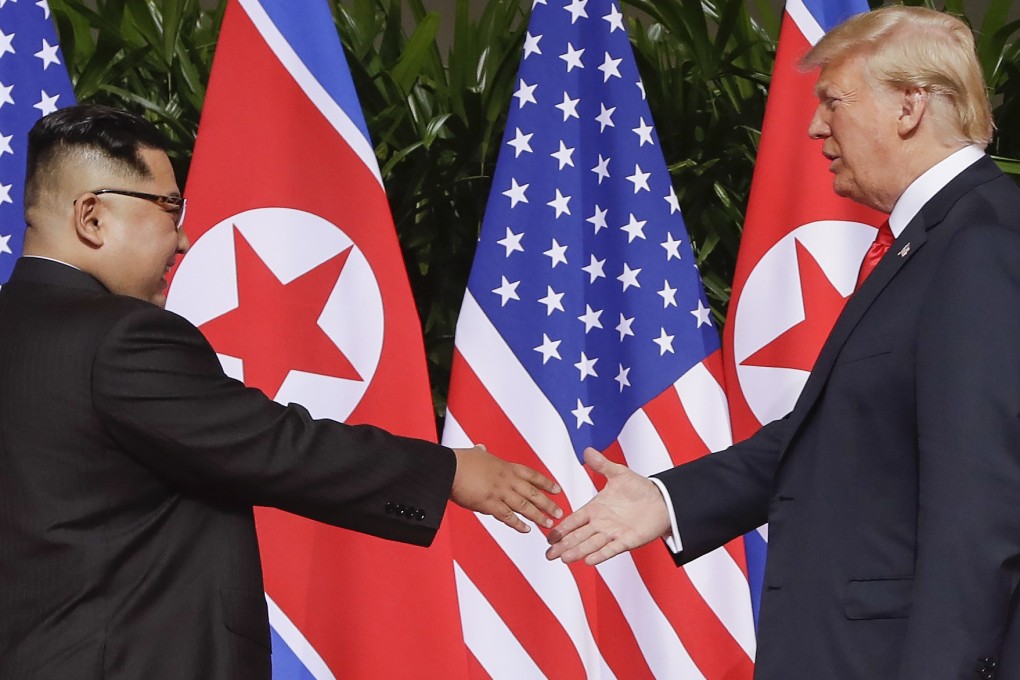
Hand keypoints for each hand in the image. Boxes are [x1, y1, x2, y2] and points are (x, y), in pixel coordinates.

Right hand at [451, 444, 562, 532]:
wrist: (448, 469)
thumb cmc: (459, 461)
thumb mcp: (475, 454)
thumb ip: (482, 453)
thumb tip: (482, 448)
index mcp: (505, 467)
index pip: (532, 475)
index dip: (546, 483)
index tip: (557, 490)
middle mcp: (507, 479)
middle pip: (533, 493)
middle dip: (548, 504)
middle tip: (559, 512)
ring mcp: (500, 492)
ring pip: (525, 506)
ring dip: (539, 516)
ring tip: (549, 525)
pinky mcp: (490, 504)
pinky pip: (508, 517)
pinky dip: (518, 524)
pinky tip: (527, 530)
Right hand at [545, 447, 669, 564]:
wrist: (662, 501)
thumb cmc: (640, 488)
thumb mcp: (619, 473)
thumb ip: (602, 465)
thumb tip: (587, 450)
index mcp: (595, 509)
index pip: (574, 520)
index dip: (562, 528)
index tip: (549, 537)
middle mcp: (601, 523)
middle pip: (578, 536)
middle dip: (563, 545)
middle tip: (549, 555)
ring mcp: (613, 533)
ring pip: (591, 544)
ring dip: (577, 552)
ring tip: (564, 559)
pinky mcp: (627, 541)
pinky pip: (611, 549)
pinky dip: (600, 555)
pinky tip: (588, 561)